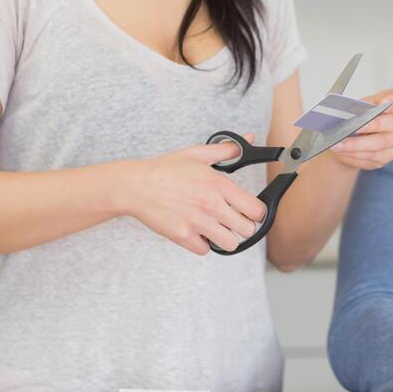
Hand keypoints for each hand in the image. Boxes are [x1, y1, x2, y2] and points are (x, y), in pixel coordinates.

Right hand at [122, 138, 267, 254]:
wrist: (136, 186)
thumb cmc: (166, 170)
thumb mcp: (198, 154)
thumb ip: (227, 150)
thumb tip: (248, 140)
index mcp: (219, 185)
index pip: (256, 210)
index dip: (256, 212)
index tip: (250, 211)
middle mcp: (212, 206)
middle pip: (247, 230)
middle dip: (243, 226)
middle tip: (233, 220)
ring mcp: (197, 223)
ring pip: (230, 244)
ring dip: (226, 238)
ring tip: (217, 228)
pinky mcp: (182, 236)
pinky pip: (205, 250)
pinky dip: (204, 244)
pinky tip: (198, 232)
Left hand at [327, 88, 392, 170]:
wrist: (353, 138)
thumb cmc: (358, 117)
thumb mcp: (358, 106)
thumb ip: (358, 107)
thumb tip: (351, 114)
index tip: (383, 102)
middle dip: (372, 125)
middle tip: (353, 127)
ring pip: (380, 143)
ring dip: (357, 144)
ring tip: (339, 144)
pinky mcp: (389, 156)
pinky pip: (373, 156)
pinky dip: (355, 154)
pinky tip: (343, 151)